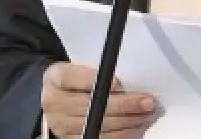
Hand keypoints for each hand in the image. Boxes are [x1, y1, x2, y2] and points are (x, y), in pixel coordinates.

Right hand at [42, 63, 156, 137]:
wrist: (60, 100)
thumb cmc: (78, 80)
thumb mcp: (80, 67)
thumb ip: (97, 71)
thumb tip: (126, 81)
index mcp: (55, 78)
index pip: (71, 77)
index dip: (93, 80)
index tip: (118, 82)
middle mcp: (54, 103)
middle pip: (90, 106)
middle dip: (123, 104)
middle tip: (147, 102)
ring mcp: (60, 125)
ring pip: (98, 125)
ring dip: (127, 121)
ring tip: (146, 114)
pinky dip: (121, 134)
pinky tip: (135, 127)